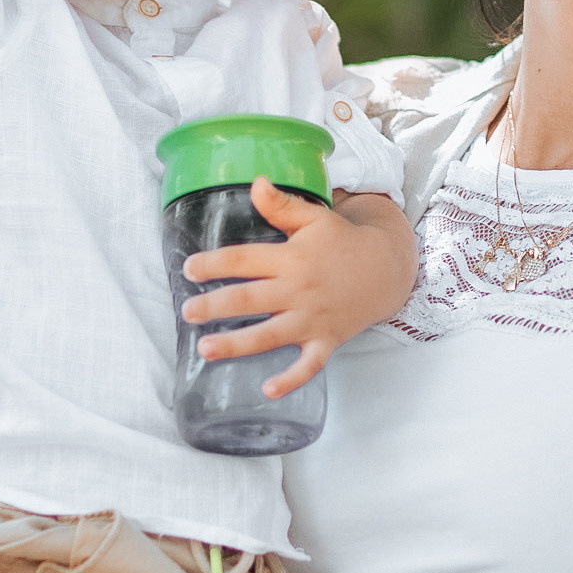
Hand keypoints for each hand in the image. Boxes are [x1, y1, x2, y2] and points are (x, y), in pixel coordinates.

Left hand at [181, 182, 417, 397]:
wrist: (385, 269)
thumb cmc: (342, 242)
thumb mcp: (314, 217)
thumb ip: (282, 205)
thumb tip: (256, 182)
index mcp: (292, 258)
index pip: (245, 260)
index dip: (215, 263)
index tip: (189, 269)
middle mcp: (299, 290)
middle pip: (250, 299)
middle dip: (215, 306)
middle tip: (187, 312)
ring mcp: (313, 319)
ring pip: (270, 335)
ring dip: (237, 344)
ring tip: (205, 349)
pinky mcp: (326, 340)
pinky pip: (309, 366)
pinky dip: (291, 380)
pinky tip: (267, 390)